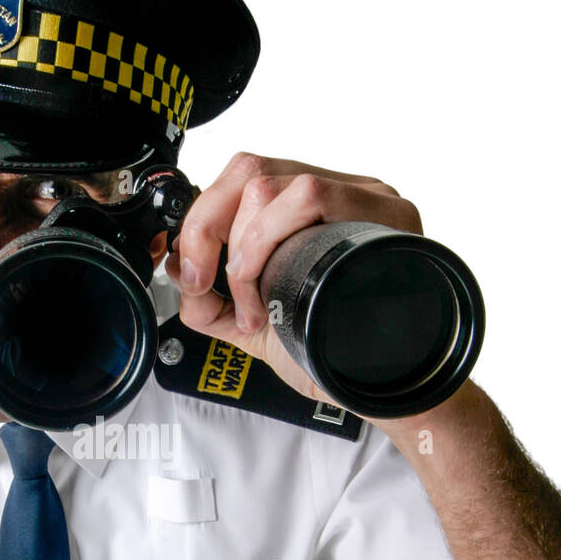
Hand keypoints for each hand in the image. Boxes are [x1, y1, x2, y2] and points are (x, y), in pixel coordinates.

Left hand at [165, 152, 422, 406]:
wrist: (376, 389)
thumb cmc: (332, 356)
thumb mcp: (257, 328)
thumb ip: (212, 302)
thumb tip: (177, 269)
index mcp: (309, 213)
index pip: (242, 180)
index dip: (201, 217)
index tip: (189, 270)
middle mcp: (337, 196)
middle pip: (247, 170)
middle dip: (205, 227)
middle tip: (202, 280)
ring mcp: (363, 199)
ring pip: (269, 182)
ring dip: (240, 247)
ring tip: (251, 301)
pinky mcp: (383, 212)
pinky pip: (309, 195)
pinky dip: (266, 241)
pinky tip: (265, 288)